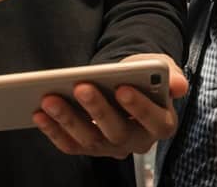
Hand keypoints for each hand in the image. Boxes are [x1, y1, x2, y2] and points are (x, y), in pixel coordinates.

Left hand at [33, 53, 187, 158]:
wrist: (130, 82)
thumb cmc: (146, 74)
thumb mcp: (162, 68)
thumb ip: (170, 75)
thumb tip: (178, 85)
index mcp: (161, 123)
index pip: (154, 120)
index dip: (139, 106)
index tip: (123, 88)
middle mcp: (138, 141)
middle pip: (117, 132)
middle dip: (97, 109)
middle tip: (81, 87)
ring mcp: (111, 148)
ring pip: (89, 140)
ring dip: (67, 120)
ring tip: (49, 98)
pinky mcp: (89, 148)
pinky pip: (70, 144)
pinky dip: (53, 131)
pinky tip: (38, 114)